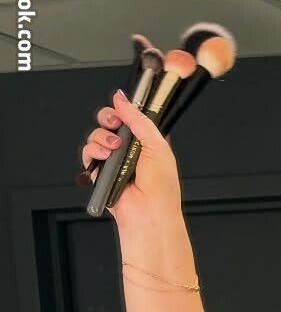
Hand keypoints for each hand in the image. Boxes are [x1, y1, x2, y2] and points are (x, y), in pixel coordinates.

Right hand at [80, 89, 182, 231]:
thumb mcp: (157, 145)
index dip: (122, 111)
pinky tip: (104, 158)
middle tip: (114, 127)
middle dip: (107, 120)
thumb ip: (138, 120)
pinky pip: (88, 153)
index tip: (121, 111)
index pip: (128, 116)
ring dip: (102, 138)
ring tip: (114, 150)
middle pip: (108, 121)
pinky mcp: (100, 171)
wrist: (150, 212)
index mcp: (146, 142)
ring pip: (96, 135)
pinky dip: (93, 152)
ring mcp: (114, 160)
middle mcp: (129, 149)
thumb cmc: (161, 187)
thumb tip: (122, 99)